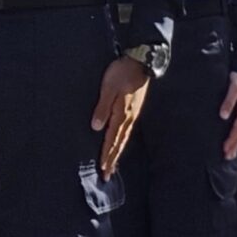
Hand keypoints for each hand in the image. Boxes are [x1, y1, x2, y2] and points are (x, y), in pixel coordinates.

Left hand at [91, 57, 150, 179]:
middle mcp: (128, 118)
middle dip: (112, 159)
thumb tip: (96, 128)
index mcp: (121, 114)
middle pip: (119, 143)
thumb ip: (102, 108)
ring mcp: (133, 114)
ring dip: (118, 152)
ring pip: (124, 138)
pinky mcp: (134, 109)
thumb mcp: (108, 89)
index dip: (106, 155)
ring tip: (113, 164)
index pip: (111, 139)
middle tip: (108, 175)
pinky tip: (121, 142)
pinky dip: (122, 141)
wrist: (140, 62)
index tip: (103, 169)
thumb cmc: (122, 73)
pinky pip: (127, 130)